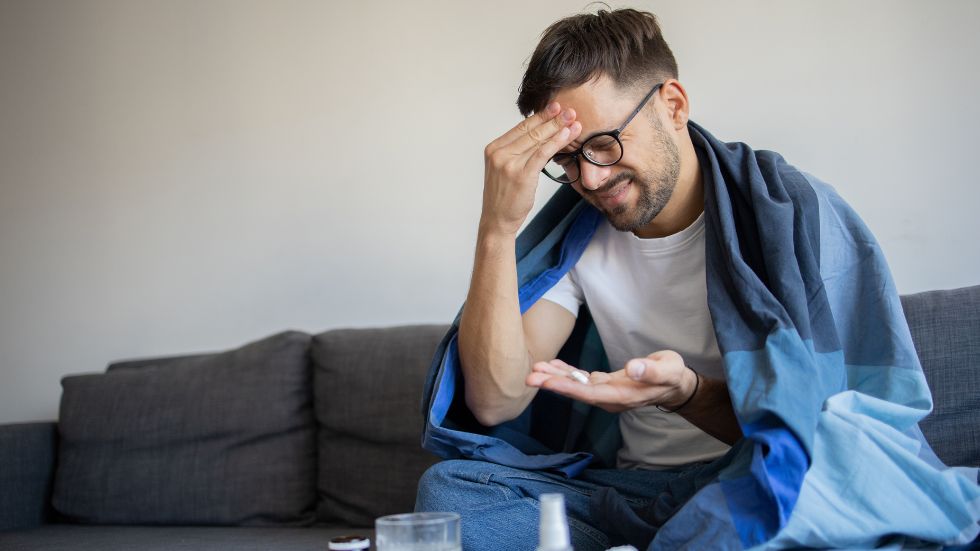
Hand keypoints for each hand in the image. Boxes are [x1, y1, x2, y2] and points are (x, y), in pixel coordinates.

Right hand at [480, 102, 582, 235]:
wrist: (496, 220)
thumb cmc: (504, 197)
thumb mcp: (506, 169)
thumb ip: (517, 152)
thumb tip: (540, 137)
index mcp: (494, 148)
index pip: (521, 128)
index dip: (540, 116)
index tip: (555, 108)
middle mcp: (499, 153)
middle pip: (530, 131)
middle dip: (552, 119)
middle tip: (569, 110)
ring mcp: (508, 163)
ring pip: (538, 140)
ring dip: (558, 128)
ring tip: (574, 120)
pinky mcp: (521, 174)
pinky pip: (542, 153)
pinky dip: (556, 142)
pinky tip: (567, 135)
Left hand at [525, 351, 696, 412]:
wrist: (674, 384)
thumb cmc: (672, 376)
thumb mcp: (668, 370)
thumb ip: (651, 371)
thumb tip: (632, 368)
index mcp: (622, 395)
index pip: (589, 393)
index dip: (567, 388)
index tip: (546, 383)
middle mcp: (610, 397)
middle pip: (577, 392)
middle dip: (553, 384)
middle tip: (529, 377)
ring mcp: (606, 391)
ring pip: (576, 385)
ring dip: (556, 378)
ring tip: (535, 369)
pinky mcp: (605, 383)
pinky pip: (581, 379)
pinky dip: (567, 372)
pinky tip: (553, 365)